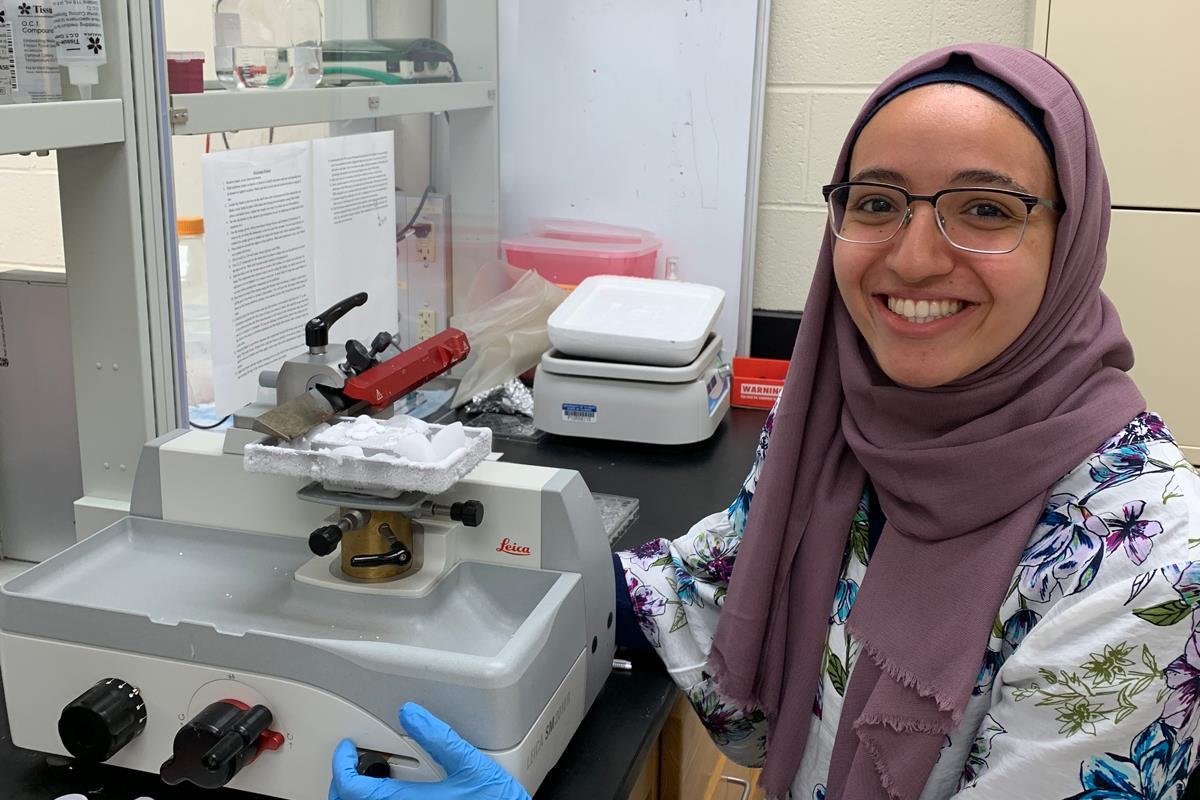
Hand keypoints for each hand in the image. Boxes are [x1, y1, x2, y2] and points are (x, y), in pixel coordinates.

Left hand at [328, 703, 530, 799]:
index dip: (342, 764)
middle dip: (341, 782)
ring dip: (353, 795)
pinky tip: (386, 794)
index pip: (354, 788)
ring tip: (361, 778)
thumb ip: (441, 738)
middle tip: (347, 763)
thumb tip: (413, 714)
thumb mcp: (473, 765)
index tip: (346, 749)